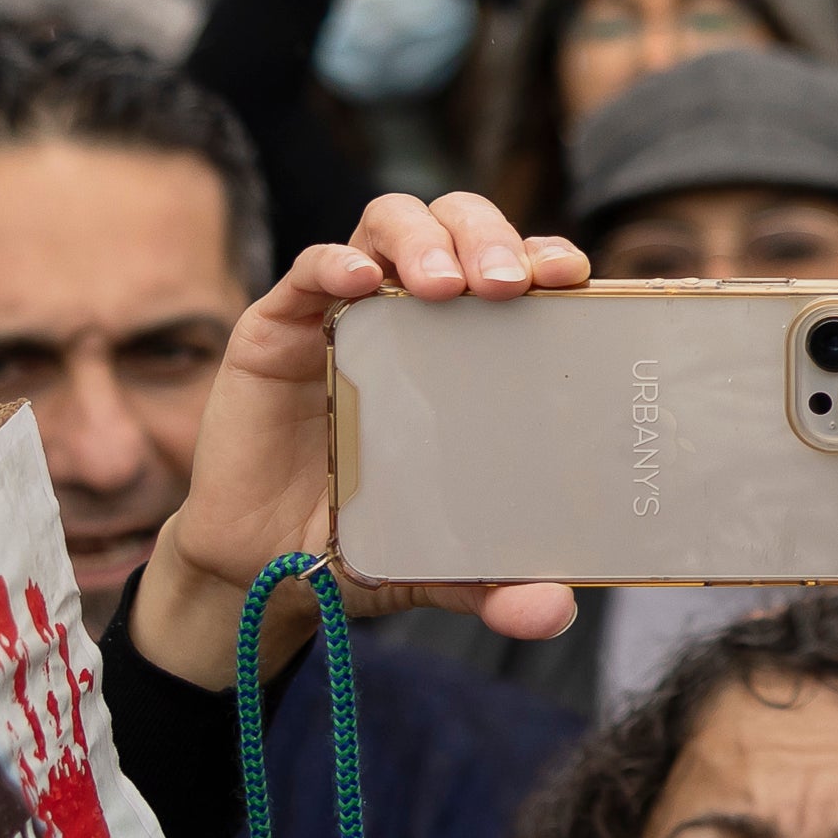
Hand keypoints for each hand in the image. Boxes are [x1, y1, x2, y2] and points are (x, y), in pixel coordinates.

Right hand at [129, 193, 585, 692]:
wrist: (262, 572)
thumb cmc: (366, 542)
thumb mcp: (443, 563)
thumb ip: (497, 583)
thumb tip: (554, 612)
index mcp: (473, 346)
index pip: (519, 270)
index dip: (549, 257)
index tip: (575, 277)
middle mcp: (414, 314)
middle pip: (460, 224)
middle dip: (492, 236)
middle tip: (512, 284)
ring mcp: (344, 312)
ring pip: (390, 224)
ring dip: (426, 239)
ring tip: (448, 284)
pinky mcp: (275, 328)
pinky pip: (308, 268)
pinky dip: (337, 261)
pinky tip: (364, 284)